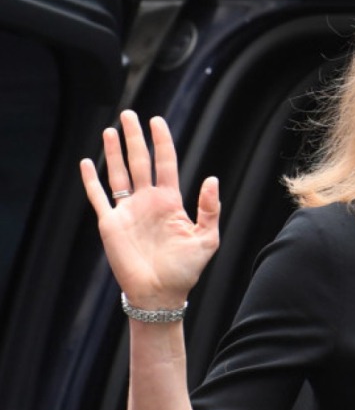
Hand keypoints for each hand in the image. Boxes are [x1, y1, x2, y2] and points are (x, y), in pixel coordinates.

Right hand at [80, 110, 219, 309]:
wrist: (161, 294)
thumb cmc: (186, 270)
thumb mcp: (207, 238)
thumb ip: (209, 209)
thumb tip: (211, 179)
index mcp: (171, 202)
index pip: (165, 163)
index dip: (161, 141)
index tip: (157, 120)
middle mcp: (148, 202)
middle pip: (140, 162)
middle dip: (134, 138)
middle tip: (129, 114)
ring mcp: (128, 211)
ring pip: (119, 174)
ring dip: (114, 152)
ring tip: (111, 130)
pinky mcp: (111, 224)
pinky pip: (99, 197)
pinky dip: (91, 180)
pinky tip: (87, 162)